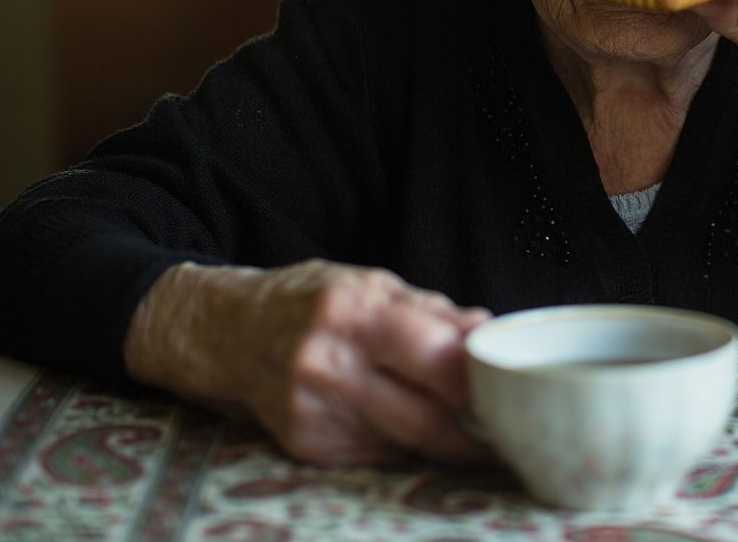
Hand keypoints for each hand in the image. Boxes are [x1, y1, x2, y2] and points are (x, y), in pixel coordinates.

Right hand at [125, 260, 492, 466]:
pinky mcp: (304, 445)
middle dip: (474, 433)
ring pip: (405, 441)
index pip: (434, 358)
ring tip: (475, 435)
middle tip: (510, 437)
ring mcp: (312, 411)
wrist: (225, 333)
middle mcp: (327, 365)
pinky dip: (401, 443)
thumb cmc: (309, 302)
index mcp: (352, 313)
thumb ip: (431, 312)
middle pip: (425, 417)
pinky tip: (408, 427)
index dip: (479, 382)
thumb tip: (487, 333)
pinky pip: (376, 452)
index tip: (513, 392)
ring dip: (444, 441)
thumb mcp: (370, 285)